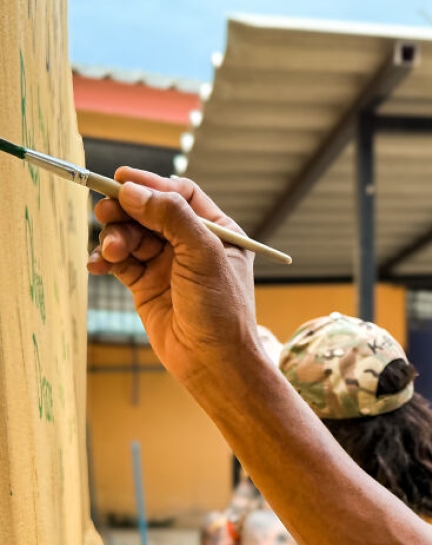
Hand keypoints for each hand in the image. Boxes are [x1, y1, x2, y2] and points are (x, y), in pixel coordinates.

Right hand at [87, 169, 258, 386]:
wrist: (214, 364)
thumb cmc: (221, 311)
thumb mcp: (204, 255)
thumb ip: (171, 217)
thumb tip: (132, 190)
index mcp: (217, 231)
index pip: (179, 193)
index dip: (151, 184)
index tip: (122, 180)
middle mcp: (191, 245)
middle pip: (149, 211)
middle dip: (125, 210)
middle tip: (105, 211)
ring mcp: (167, 265)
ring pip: (131, 235)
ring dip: (114, 237)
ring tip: (110, 251)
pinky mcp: (146, 286)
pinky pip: (119, 261)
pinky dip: (105, 259)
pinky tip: (96, 265)